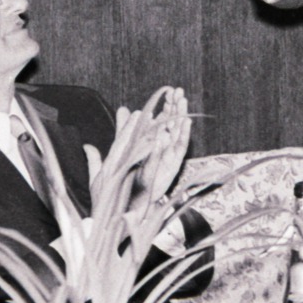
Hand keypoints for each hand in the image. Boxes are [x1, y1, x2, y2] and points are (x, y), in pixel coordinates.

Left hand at [98, 87, 191, 205]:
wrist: (120, 211)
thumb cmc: (117, 188)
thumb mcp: (117, 155)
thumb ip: (122, 133)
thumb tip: (122, 112)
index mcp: (149, 146)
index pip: (159, 121)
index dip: (164, 106)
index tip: (168, 91)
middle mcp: (160, 151)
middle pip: (171, 125)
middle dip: (174, 108)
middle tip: (178, 91)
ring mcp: (166, 159)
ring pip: (176, 134)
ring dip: (180, 117)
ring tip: (183, 101)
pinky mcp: (169, 168)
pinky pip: (177, 150)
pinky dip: (182, 136)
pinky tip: (185, 122)